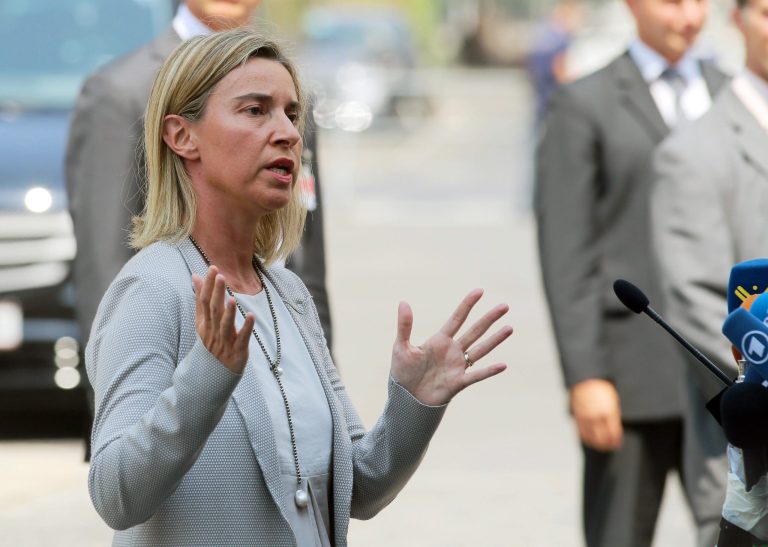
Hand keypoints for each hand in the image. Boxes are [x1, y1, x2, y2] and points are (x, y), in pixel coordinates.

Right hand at [191, 266, 253, 373]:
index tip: (213, 268)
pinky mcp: (237, 351)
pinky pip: (242, 339)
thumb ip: (200, 298)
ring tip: (231, 298)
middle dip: (217, 293)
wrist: (213, 374)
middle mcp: (213, 331)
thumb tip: (196, 276)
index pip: (204, 301)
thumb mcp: (203, 321)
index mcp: (205, 323)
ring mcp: (225, 341)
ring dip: (228, 312)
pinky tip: (251, 316)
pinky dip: (246, 328)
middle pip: (214, 311)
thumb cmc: (211, 341)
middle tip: (220, 276)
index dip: (208, 285)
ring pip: (225, 325)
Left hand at [390, 289, 511, 405]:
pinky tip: (503, 365)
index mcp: (439, 340)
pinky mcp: (458, 383)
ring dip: (495, 339)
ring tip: (509, 328)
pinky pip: (476, 375)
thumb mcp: (401, 347)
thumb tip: (403, 302)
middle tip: (504, 305)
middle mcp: (452, 350)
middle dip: (489, 318)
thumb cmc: (402, 372)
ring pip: (480, 349)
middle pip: (475, 330)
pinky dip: (489, 371)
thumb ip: (404, 326)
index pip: (457, 318)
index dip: (468, 304)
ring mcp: (457, 366)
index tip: (479, 291)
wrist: (405, 399)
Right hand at [569, 379, 622, 451]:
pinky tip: (590, 440)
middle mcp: (596, 415)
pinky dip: (586, 438)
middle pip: (602, 438)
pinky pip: (580, 432)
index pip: (613, 433)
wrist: (586, 379)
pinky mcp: (577, 416)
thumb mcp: (614, 400)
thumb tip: (615, 430)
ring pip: (591, 437)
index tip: (617, 444)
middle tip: (611, 447)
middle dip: (607, 445)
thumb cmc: (602, 388)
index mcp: (608, 411)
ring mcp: (585, 416)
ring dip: (596, 444)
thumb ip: (614, 415)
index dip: (616, 441)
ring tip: (601, 446)